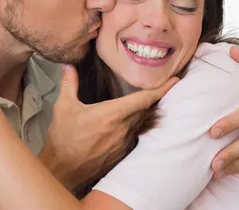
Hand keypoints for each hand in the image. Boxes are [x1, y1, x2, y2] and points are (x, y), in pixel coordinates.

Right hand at [40, 65, 177, 191]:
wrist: (63, 171)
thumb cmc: (63, 140)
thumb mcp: (64, 107)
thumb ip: (69, 84)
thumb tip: (68, 66)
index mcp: (111, 115)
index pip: (143, 99)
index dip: (161, 89)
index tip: (175, 81)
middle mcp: (122, 129)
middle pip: (145, 110)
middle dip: (153, 98)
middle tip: (160, 86)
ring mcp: (123, 143)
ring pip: (139, 123)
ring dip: (142, 113)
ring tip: (143, 102)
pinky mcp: (121, 154)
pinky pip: (132, 136)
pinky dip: (133, 126)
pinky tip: (125, 122)